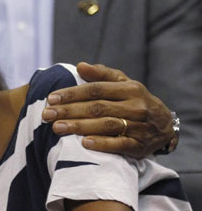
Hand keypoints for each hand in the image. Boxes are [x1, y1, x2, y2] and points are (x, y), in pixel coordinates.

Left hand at [42, 62, 173, 157]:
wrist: (165, 125)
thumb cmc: (135, 100)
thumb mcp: (123, 82)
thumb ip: (101, 74)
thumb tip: (80, 66)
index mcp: (129, 89)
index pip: (95, 90)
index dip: (72, 94)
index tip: (51, 98)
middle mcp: (135, 107)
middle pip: (97, 108)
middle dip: (69, 111)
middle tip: (47, 114)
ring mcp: (139, 127)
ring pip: (105, 126)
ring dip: (79, 127)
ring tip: (57, 127)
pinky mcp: (140, 146)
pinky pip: (120, 145)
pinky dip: (103, 144)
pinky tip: (84, 143)